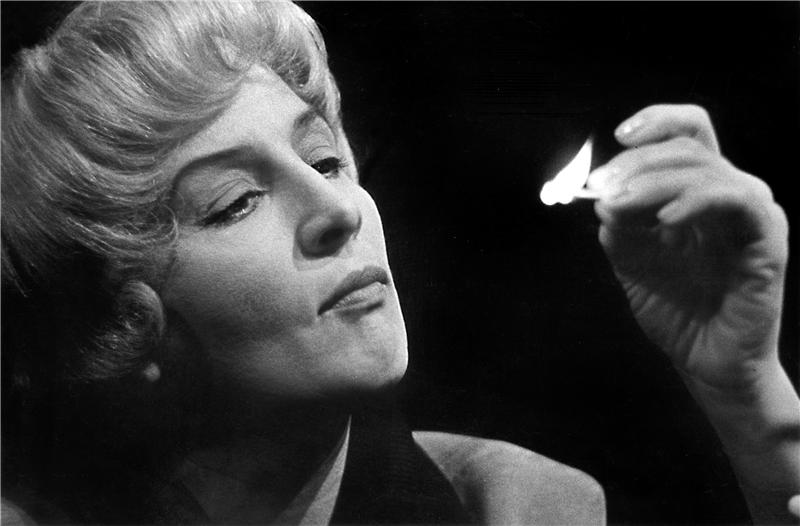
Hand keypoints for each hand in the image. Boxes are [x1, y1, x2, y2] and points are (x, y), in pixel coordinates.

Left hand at [589, 104, 788, 391]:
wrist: (705, 359)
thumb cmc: (674, 308)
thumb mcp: (631, 257)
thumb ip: (619, 222)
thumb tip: (603, 194)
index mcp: (698, 191)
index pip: (687, 134)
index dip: (656, 122)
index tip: (618, 136)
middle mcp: (729, 194)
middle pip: (689, 146)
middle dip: (637, 162)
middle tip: (602, 187)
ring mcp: (751, 214)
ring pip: (708, 168)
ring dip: (655, 180)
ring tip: (620, 204)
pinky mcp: (768, 240)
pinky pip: (738, 200)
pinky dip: (696, 200)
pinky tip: (664, 220)